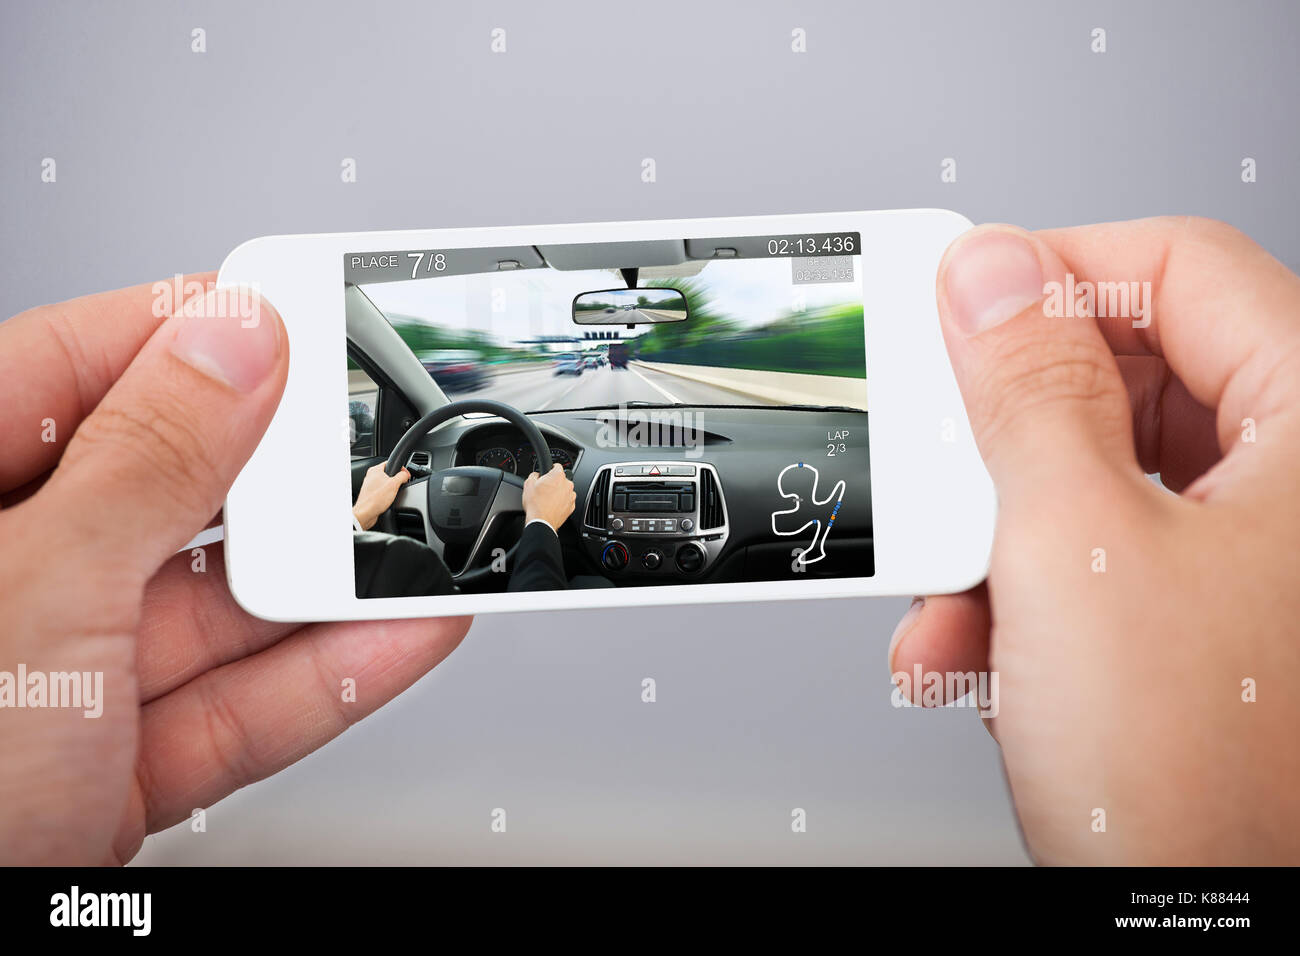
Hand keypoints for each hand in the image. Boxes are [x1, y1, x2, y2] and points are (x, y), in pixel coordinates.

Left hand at [0, 274, 468, 863]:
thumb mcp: (37, 593)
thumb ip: (147, 462)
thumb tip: (236, 343)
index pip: (73, 370)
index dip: (189, 331)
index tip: (294, 313)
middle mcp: (4, 577)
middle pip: (166, 491)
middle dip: (281, 479)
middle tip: (374, 445)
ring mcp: (59, 677)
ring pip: (217, 606)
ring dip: (326, 587)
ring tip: (415, 544)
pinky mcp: (116, 762)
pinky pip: (236, 703)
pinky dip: (323, 676)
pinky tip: (399, 633)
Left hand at [353, 462, 409, 530]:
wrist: (366, 513)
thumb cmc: (375, 499)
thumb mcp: (394, 484)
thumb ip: (402, 476)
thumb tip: (405, 474)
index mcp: (375, 470)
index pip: (390, 463)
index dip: (401, 468)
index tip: (406, 475)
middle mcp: (371, 476)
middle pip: (389, 473)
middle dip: (397, 479)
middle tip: (401, 485)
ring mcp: (370, 485)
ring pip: (386, 483)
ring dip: (392, 488)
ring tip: (393, 493)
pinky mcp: (371, 494)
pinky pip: (382, 491)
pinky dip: (387, 494)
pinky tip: (388, 499)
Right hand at [522, 463, 575, 530]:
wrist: (541, 521)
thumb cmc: (535, 504)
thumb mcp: (528, 484)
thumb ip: (534, 475)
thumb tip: (536, 475)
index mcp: (558, 476)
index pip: (557, 466)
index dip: (550, 469)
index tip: (547, 473)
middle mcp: (568, 485)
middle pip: (561, 479)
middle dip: (554, 482)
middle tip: (544, 489)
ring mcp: (571, 496)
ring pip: (565, 490)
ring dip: (558, 492)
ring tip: (548, 499)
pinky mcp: (571, 507)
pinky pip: (567, 501)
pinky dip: (561, 502)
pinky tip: (552, 505)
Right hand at [889, 217, 1299, 863]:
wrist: (1198, 926)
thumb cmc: (1199, 776)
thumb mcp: (1075, 548)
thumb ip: (1025, 391)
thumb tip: (989, 274)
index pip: (1179, 269)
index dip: (1053, 270)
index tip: (956, 300)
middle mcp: (1294, 483)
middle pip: (1126, 378)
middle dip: (1004, 436)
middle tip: (938, 451)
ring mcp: (1250, 554)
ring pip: (1091, 478)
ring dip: (992, 536)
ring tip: (950, 593)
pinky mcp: (1197, 615)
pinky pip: (1090, 558)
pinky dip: (1014, 595)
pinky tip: (970, 647)